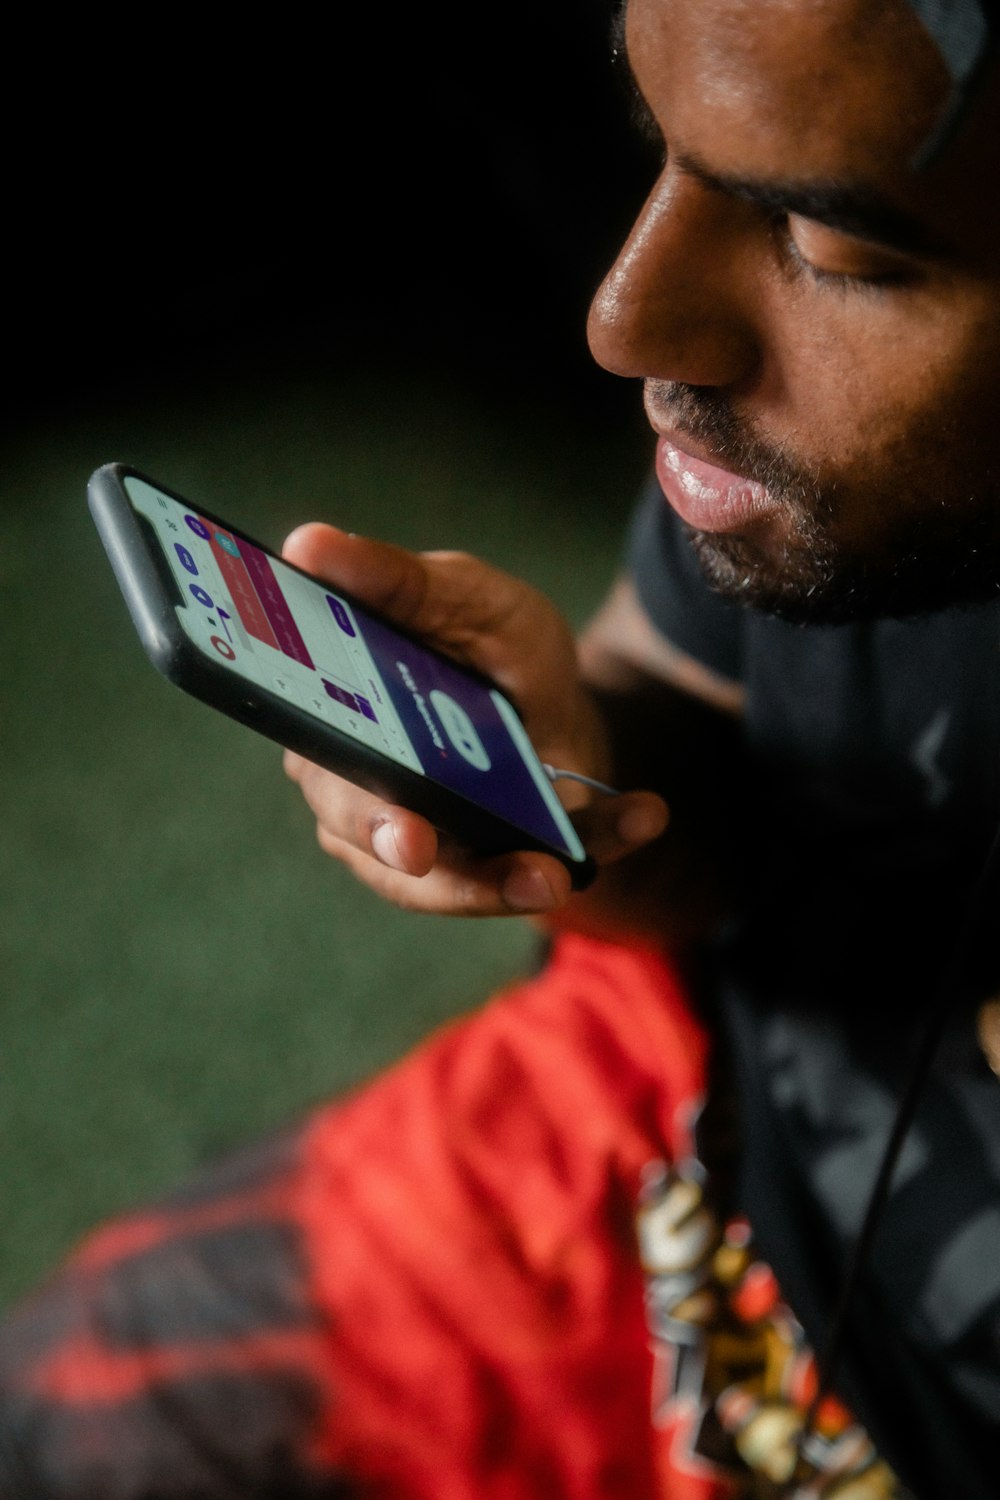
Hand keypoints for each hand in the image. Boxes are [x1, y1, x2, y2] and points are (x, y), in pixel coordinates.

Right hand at [281, 524, 667, 916]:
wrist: (550, 690)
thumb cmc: (484, 638)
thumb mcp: (459, 594)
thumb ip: (396, 581)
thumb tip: (308, 545)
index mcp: (332, 722)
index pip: (324, 766)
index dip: (353, 803)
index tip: (397, 831)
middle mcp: (359, 794)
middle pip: (370, 837)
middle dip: (407, 851)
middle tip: (429, 855)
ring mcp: (424, 842)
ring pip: (444, 883)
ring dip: (501, 882)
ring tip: (558, 872)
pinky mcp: (491, 863)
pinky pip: (534, 869)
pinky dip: (593, 844)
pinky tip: (644, 814)